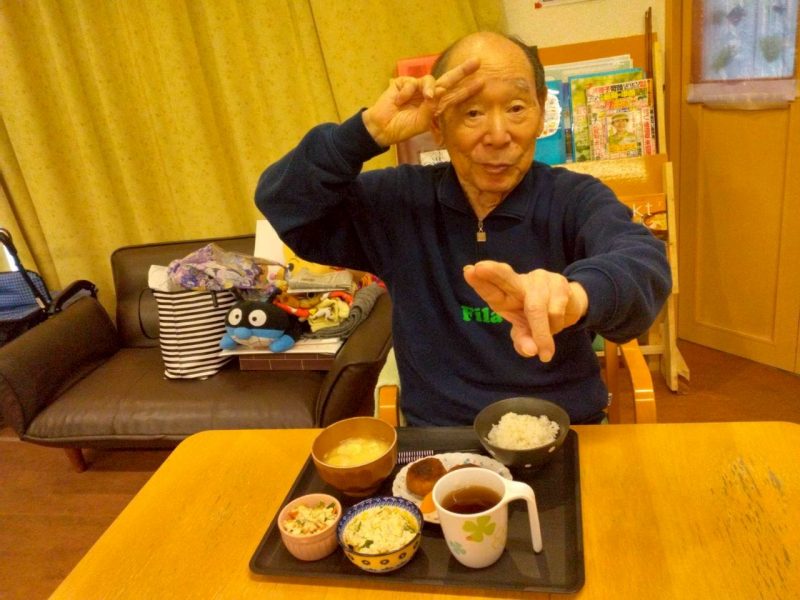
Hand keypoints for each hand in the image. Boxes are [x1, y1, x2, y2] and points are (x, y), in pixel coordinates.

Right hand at [362, 57, 481, 146]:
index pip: (454, 96)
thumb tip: (438, 93)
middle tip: (477, 63)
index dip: (467, 90)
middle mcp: (429, 95)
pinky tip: (399, 102)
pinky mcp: (403, 83)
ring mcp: (416, 88)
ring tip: (426, 98)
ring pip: (430, 80)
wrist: (383, 128)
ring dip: (429, 88)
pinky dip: (407, 94)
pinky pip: (411, 84)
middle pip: (448, 80)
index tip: (482, 83)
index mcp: (436, 106)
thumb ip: (432, 108)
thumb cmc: (403, 127)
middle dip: (462, 72)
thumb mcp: (422, 122)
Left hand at [463, 261, 588, 361]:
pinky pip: (555, 312)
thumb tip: (531, 350)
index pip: (490, 290)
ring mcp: (539, 279)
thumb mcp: (525, 332)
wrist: (569, 306)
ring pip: (536, 309)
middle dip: (493, 273)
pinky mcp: (559, 282)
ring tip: (545, 346)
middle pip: (505, 277)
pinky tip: (556, 324)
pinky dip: (556, 326)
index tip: (468, 272)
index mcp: (504, 295)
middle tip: (479, 268)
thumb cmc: (536, 317)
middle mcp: (518, 283)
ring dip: (542, 333)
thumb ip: (523, 341)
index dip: (479, 283)